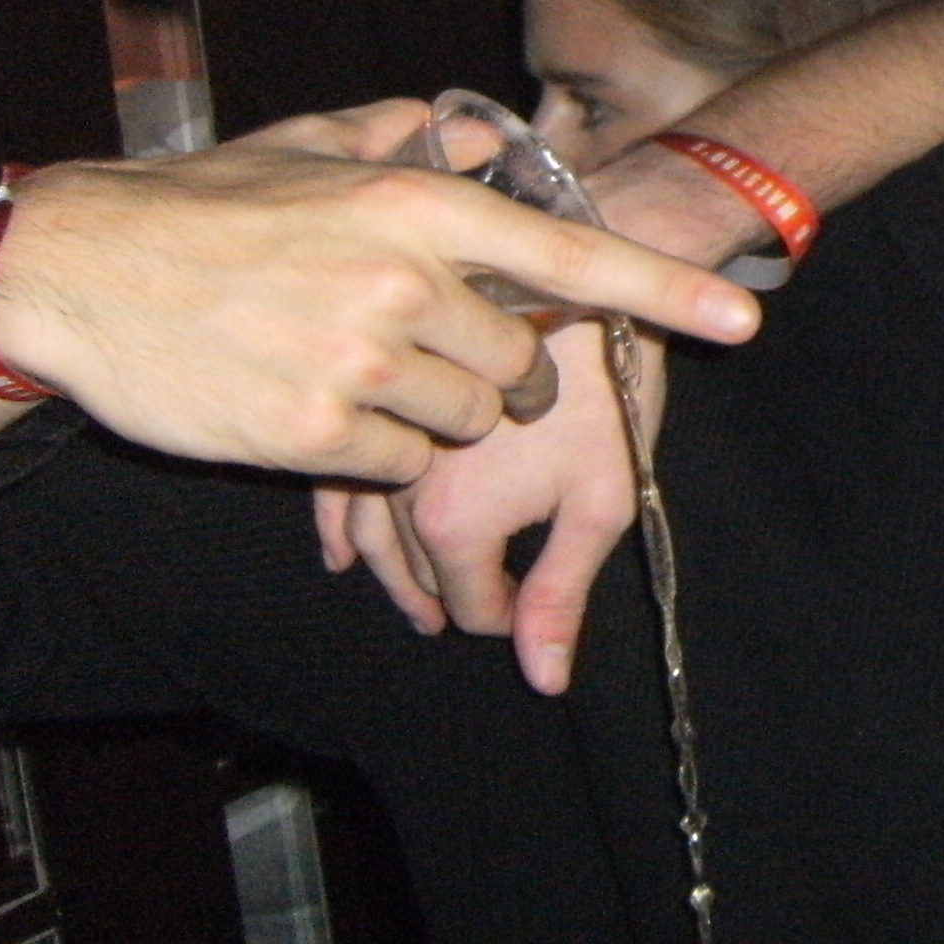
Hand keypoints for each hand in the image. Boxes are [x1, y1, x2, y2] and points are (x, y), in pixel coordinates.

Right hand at [0, 115, 755, 486]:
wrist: (76, 272)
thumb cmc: (202, 208)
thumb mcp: (314, 148)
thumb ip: (413, 141)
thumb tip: (481, 134)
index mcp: (415, 209)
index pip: (571, 258)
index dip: (666, 293)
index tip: (741, 320)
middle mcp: (401, 284)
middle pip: (521, 365)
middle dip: (499, 371)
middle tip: (428, 348)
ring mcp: (359, 363)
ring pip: (468, 421)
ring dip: (438, 412)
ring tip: (358, 368)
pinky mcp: (315, 435)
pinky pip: (404, 465)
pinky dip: (383, 452)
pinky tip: (323, 408)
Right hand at [318, 317, 658, 691]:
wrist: (587, 267)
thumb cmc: (607, 382)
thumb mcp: (602, 495)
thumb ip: (562, 589)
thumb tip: (543, 677)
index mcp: (454, 518)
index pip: (464, 601)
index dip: (497, 617)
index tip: (520, 617)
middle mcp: (399, 484)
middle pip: (411, 569)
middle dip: (444, 596)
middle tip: (461, 617)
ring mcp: (376, 436)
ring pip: (366, 529)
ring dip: (388, 570)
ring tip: (411, 601)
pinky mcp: (367, 395)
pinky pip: (335, 478)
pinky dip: (340, 520)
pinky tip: (341, 550)